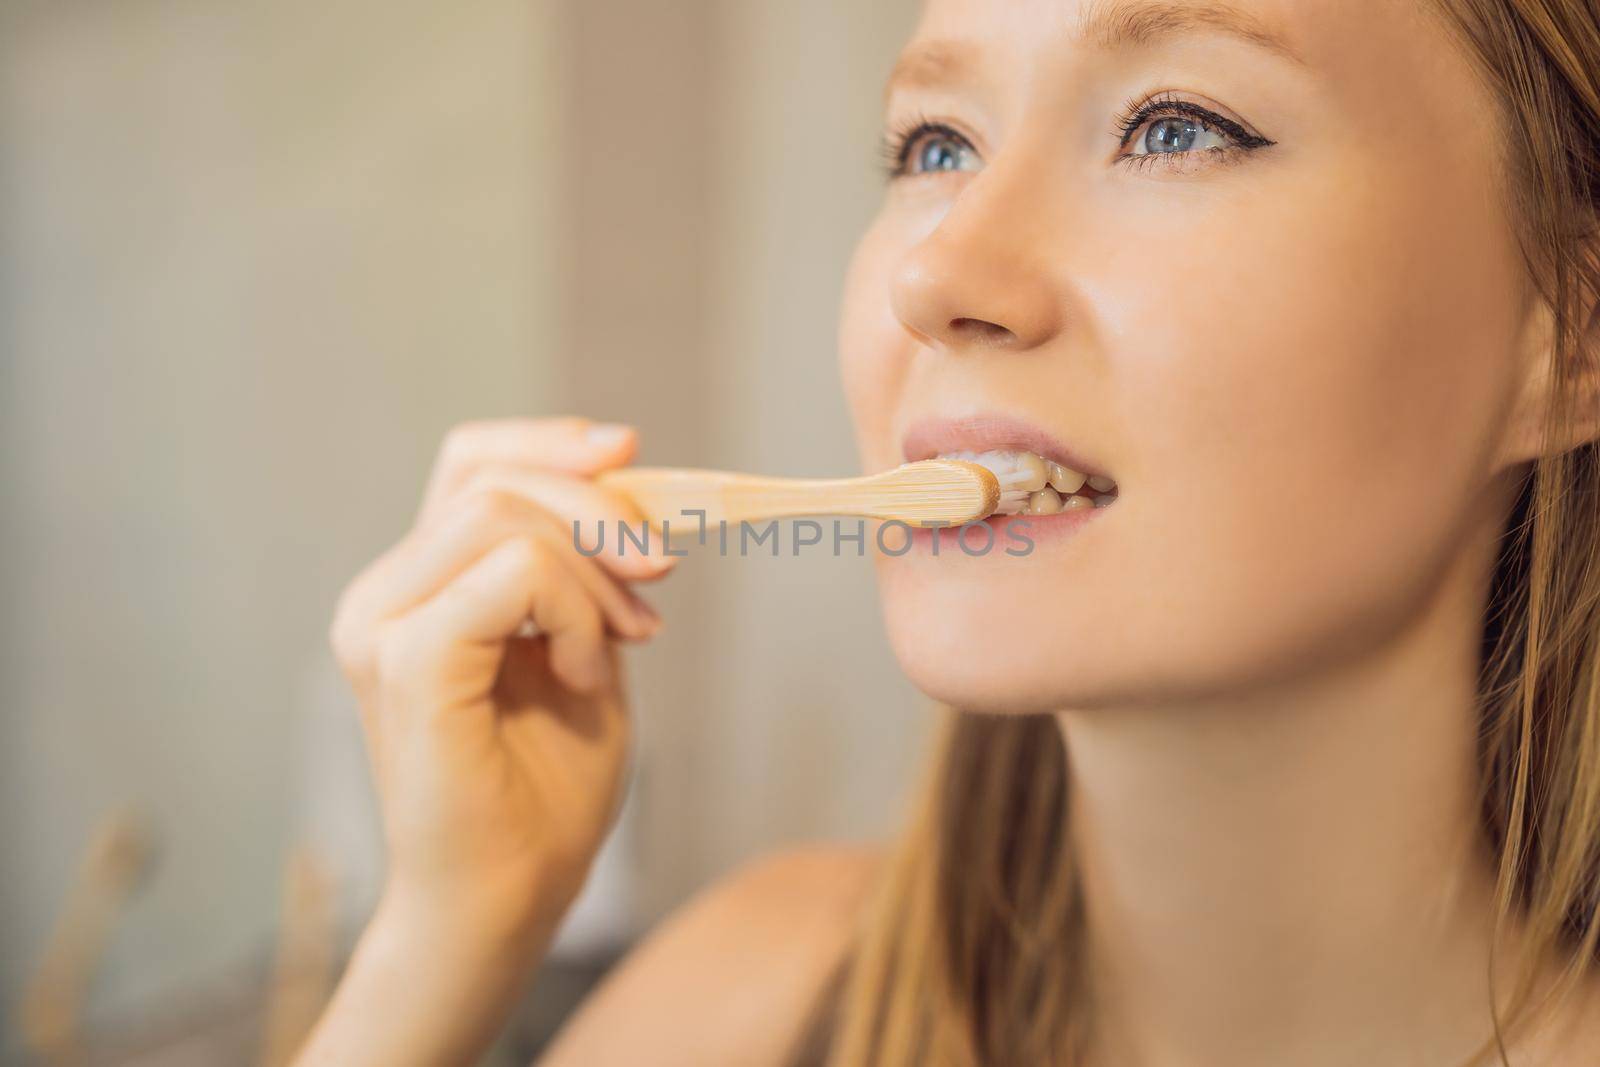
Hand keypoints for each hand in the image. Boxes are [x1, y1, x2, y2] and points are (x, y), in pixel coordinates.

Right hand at [328, 416, 672, 949]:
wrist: (510, 897)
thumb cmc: (545, 790)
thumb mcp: (584, 644)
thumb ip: (585, 567)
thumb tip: (620, 469)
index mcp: (415, 587)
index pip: (470, 465)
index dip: (549, 442)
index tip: (627, 451)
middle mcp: (381, 596)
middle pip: (493, 481)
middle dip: (599, 516)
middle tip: (658, 579)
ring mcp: (381, 625)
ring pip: (503, 516)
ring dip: (594, 574)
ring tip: (620, 647)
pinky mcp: (407, 660)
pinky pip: (514, 574)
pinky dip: (576, 613)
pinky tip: (585, 675)